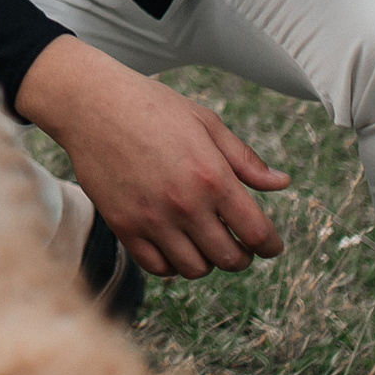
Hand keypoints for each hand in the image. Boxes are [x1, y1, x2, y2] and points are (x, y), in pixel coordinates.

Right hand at [19, 37, 288, 276]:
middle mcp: (185, 205)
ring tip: (206, 243)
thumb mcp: (207, 123)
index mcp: (213, 177)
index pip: (257, 233)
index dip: (271, 246)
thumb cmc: (153, 108)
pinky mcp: (124, 227)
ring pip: (195, 269)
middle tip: (240, 245)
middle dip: (243, 256)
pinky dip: (173, 264)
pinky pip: (158, 268)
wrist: (92, 105)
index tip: (271, 246)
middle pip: (230, 259)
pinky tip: (176, 245)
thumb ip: (246, 160)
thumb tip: (282, 183)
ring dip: (208, 261)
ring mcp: (152, 220)